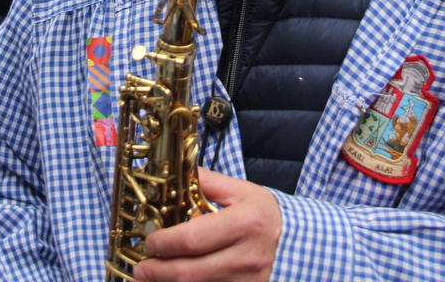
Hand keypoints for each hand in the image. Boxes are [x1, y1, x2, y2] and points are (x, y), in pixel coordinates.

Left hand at [134, 168, 281, 281]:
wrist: (303, 244)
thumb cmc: (267, 216)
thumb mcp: (243, 192)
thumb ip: (208, 182)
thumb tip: (174, 172)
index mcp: (244, 224)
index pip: (194, 238)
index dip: (165, 243)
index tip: (150, 241)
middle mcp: (246, 258)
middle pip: (191, 273)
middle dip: (159, 272)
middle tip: (141, 268)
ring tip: (152, 277)